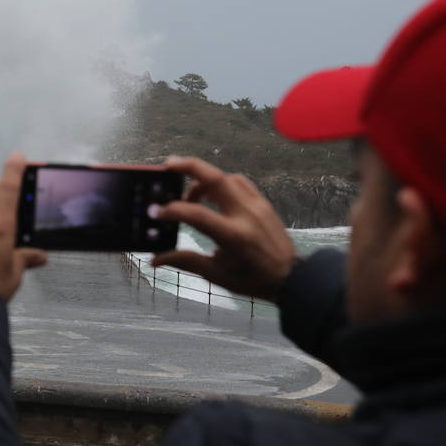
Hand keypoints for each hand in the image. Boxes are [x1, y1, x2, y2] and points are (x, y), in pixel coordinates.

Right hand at [150, 156, 296, 299]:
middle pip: (215, 179)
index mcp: (233, 236)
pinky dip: (222, 183)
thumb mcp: (216, 274)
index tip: (156, 211)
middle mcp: (245, 214)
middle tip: (169, 165)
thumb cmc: (252, 279)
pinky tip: (213, 195)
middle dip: (190, 167)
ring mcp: (257, 205)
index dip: (173, 210)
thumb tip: (155, 259)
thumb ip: (185, 261)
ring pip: (226, 177)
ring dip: (205, 179)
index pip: (197, 214)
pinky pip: (239, 183)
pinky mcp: (263, 202)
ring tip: (190, 193)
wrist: (291, 277)